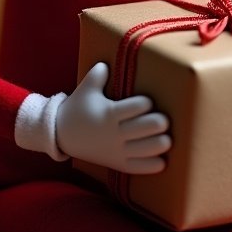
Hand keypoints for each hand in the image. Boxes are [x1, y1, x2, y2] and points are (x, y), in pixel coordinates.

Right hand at [56, 62, 170, 173]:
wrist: (62, 135)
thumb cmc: (78, 109)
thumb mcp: (86, 89)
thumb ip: (97, 75)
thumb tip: (106, 63)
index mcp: (108, 113)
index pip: (132, 108)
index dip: (145, 104)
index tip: (150, 102)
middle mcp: (114, 132)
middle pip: (141, 129)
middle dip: (156, 124)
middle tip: (165, 121)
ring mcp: (115, 150)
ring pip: (142, 149)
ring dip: (158, 145)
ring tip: (168, 140)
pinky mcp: (116, 163)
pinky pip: (135, 167)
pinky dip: (150, 166)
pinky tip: (162, 163)